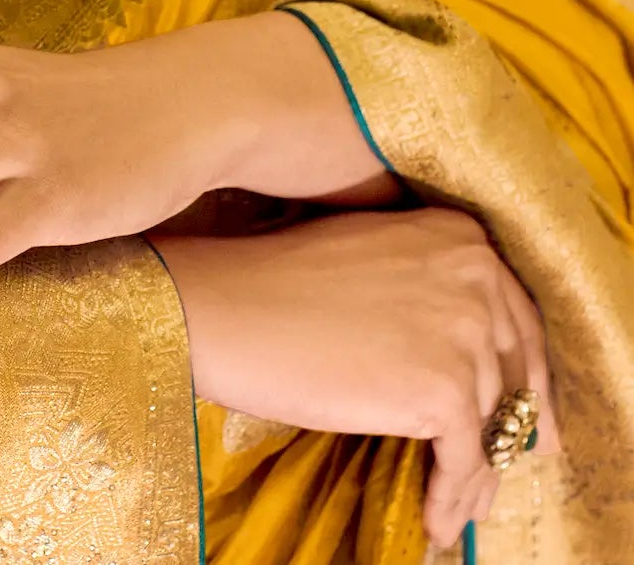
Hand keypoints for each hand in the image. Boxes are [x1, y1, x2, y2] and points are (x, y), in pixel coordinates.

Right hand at [150, 206, 562, 551]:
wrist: (228, 307)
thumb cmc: (279, 280)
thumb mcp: (377, 257)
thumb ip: (435, 290)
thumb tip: (472, 360)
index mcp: (462, 237)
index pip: (518, 321)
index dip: (524, 377)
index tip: (528, 419)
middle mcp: (477, 276)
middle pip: (512, 374)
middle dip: (505, 428)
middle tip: (497, 469)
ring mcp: (464, 333)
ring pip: (491, 425)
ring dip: (472, 471)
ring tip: (453, 501)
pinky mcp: (444, 391)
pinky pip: (467, 464)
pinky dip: (453, 497)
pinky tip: (435, 519)